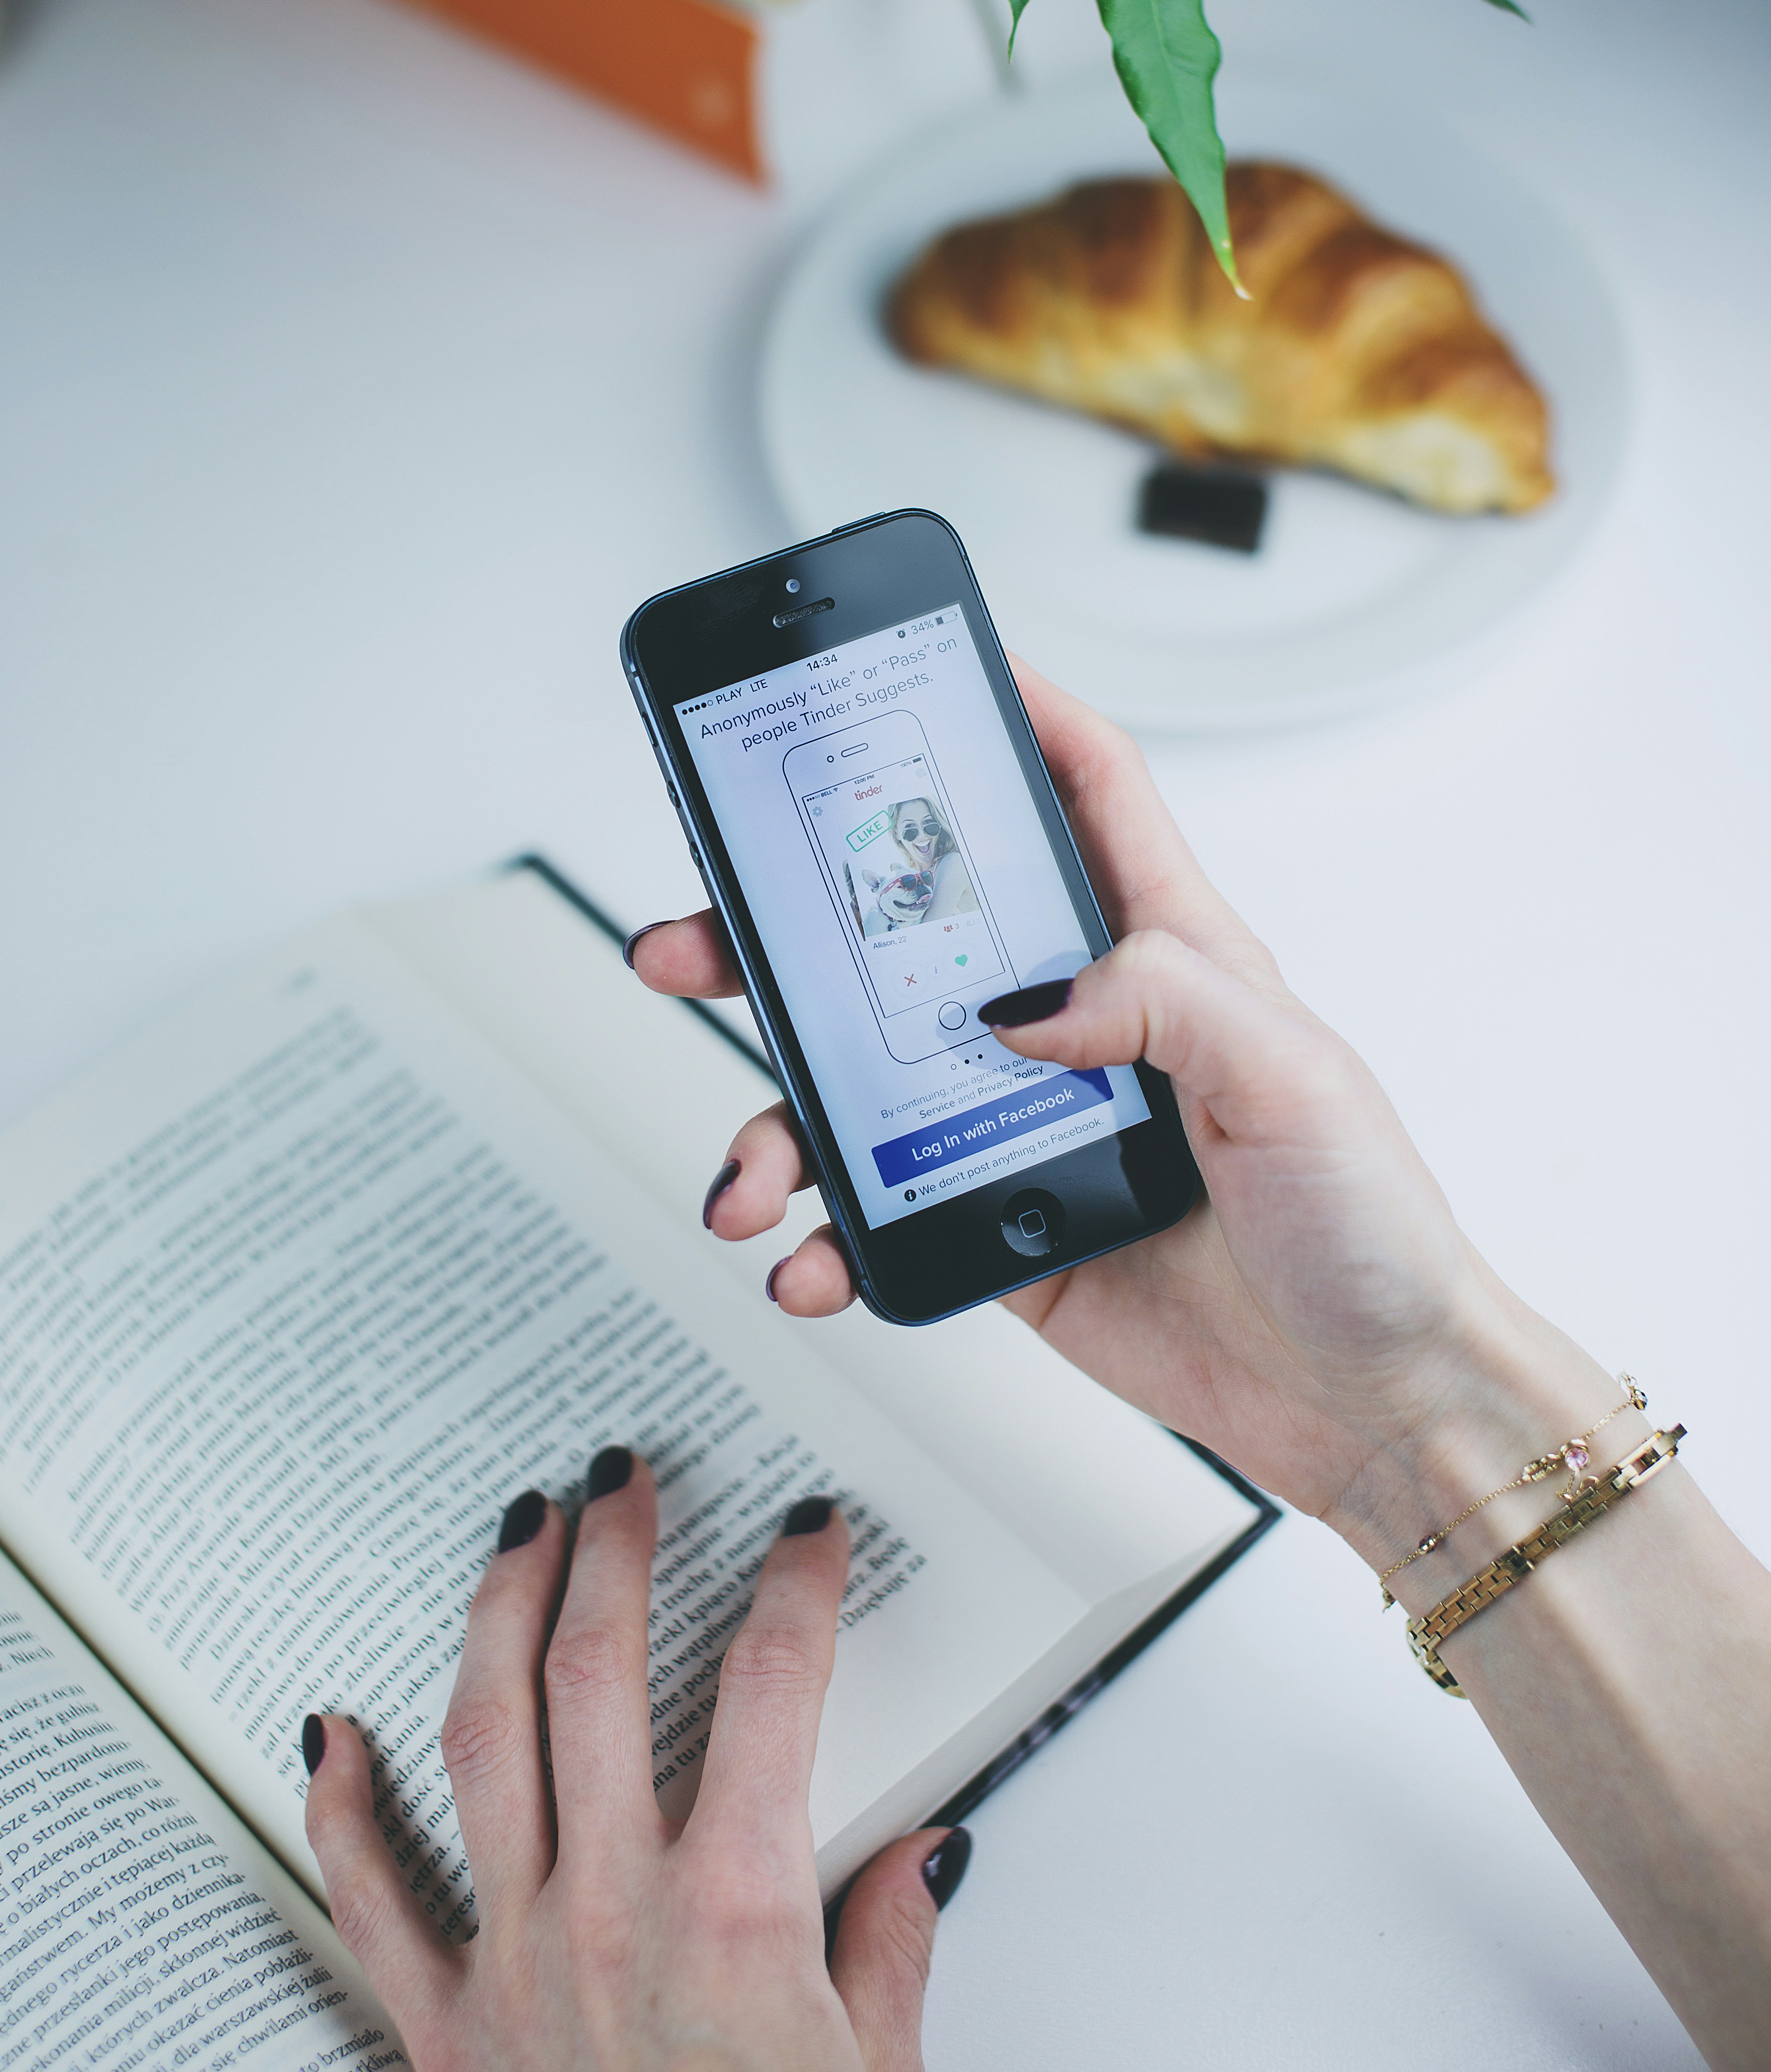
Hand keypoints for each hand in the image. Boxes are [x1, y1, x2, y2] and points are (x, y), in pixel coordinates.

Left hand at [303, 1466, 966, 2071]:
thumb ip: (894, 1952)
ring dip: (500, 1616)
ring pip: (486, 1738)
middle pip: (600, 1673)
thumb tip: (926, 1856)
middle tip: (625, 1476)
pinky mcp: (445, 2030)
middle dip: (616, 1552)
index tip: (807, 1534)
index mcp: (738, 1911)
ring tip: (516, 1535)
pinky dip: (341, 1809)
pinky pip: (372, 1900)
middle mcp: (615, 1909)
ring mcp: (517, 1959)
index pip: (774, 1688)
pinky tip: (326, 1731)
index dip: (797, 1587)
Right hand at [632, 662, 1613, 1572]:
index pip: (1084, 791)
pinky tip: (808, 1260)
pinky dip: (826, 1238)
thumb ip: (1164, 1001)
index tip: (920, 669)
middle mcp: (1086, 1026)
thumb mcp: (1298, 1079)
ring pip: (865, 1084)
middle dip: (788, 928)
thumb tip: (1025, 999)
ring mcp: (1030, 1125)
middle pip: (911, 935)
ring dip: (779, 1117)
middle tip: (698, 940)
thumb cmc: (1370, 1229)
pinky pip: (884, 1214)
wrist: (1372, 1402)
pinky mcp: (1004, 1226)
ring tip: (749, 1170)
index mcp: (1169, 954)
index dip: (1010, 713)